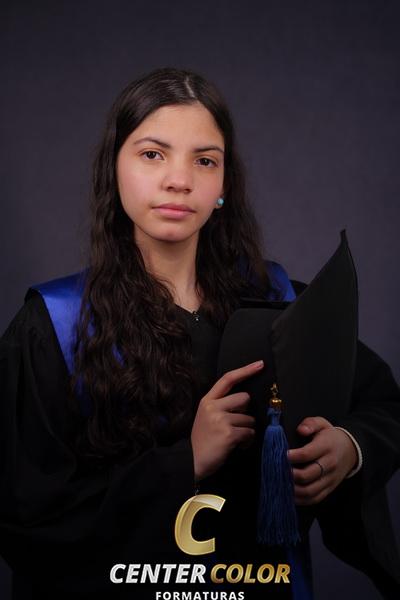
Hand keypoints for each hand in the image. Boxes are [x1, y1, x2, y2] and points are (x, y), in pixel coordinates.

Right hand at [191, 360, 263, 480]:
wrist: (192, 462)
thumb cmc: (203, 440)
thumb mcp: (206, 417)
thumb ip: (221, 406)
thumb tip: (244, 400)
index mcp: (207, 400)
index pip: (228, 379)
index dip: (245, 370)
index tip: (260, 364)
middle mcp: (213, 407)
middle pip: (244, 398)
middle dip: (245, 412)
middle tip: (236, 424)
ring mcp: (220, 420)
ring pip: (249, 419)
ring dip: (246, 430)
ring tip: (234, 439)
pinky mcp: (229, 433)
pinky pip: (249, 432)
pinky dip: (247, 441)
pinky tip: (237, 446)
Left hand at [287, 416, 357, 504]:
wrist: (351, 450)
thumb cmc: (330, 436)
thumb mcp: (322, 423)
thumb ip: (310, 423)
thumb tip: (301, 430)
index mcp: (326, 447)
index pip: (307, 454)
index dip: (292, 456)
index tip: (280, 455)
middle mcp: (329, 464)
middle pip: (307, 475)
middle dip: (289, 475)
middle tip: (276, 471)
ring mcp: (330, 479)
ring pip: (310, 490)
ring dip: (293, 490)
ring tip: (280, 484)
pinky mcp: (329, 488)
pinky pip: (315, 498)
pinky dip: (301, 500)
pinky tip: (289, 495)